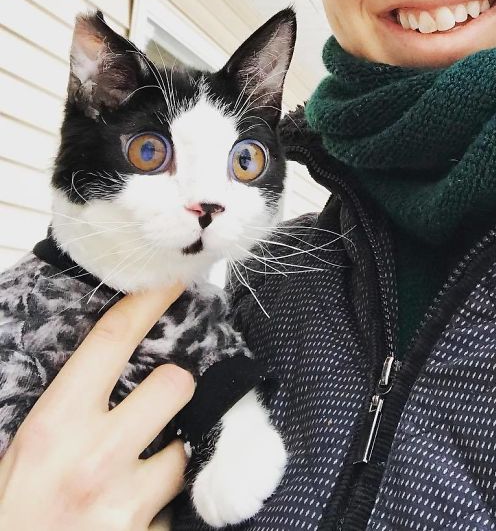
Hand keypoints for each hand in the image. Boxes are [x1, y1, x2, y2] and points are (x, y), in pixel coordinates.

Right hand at [0, 282, 194, 530]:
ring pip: (186, 448)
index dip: (147, 301)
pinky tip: (136, 511)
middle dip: (173, 387)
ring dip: (173, 453)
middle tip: (158, 403)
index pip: (111, 341)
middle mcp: (95, 460)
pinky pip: (177, 504)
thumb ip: (66, 408)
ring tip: (145, 468)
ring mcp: (126, 505)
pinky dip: (164, 503)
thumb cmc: (10, 514)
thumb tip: (108, 363)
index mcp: (53, 428)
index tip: (172, 279)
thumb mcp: (26, 450)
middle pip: (174, 385)